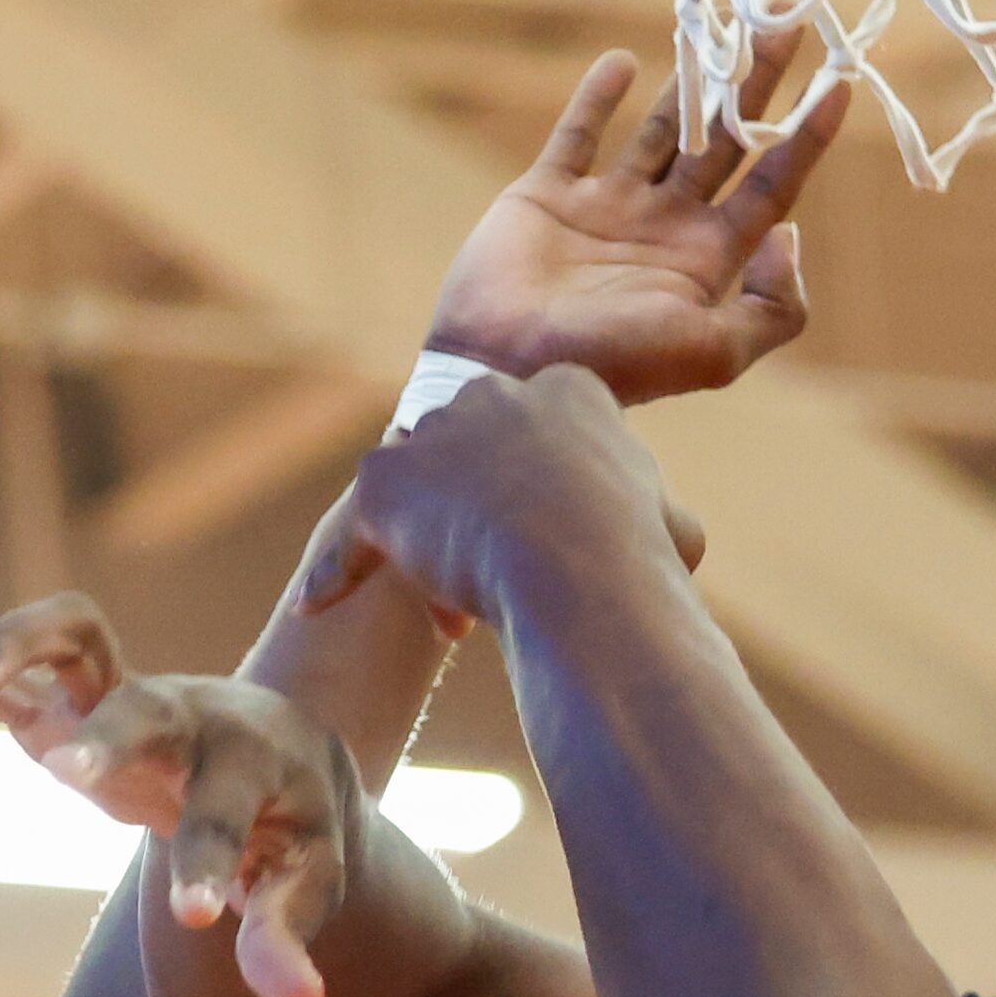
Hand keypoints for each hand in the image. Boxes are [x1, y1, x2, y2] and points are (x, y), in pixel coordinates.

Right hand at [0, 593, 359, 996]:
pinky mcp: (68, 700)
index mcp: (254, 762)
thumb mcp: (304, 879)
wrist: (286, 744)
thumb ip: (287, 937)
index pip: (229, 810)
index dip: (212, 861)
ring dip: (22, 649)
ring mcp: (124, 698)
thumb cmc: (291, 824)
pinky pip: (1, 672)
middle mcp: (188, 716)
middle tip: (73, 776)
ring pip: (74, 640)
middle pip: (149, 709)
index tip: (199, 916)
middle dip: (113, 738)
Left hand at [299, 365, 698, 627]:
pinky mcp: (384, 481)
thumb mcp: (672, 524)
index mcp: (570, 389)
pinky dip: (339, 572)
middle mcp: (493, 392)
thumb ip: (659, 513)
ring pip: (422, 491)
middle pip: (476, 451)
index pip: (545, 432)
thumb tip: (678, 537)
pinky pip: (356, 532)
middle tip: (504, 569)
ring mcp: (433, 431)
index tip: (562, 540)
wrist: (579, 567)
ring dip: (433, 543)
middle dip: (486, 507)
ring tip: (455, 605)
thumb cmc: (639, 553)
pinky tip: (317, 607)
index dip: (549, 493)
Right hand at [428, 35, 852, 403]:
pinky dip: (596, 98)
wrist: (510, 372)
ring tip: (719, 24)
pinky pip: (577, 136)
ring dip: (689, 80)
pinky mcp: (547, 197)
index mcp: (708, 261)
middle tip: (787, 19)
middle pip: (725, 141)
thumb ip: (772, 307)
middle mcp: (665, 228)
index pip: (772, 186)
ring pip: (660, 129)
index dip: (806, 138)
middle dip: (757, 84)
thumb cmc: (615, 366)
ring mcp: (608, 208)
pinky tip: (623, 59)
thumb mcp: (715, 354)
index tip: (840, 85)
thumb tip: (791, 235)